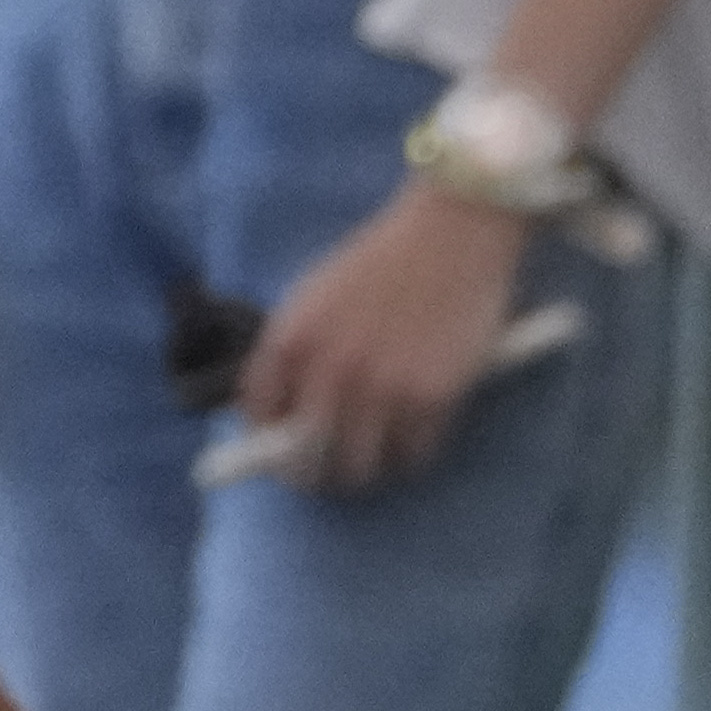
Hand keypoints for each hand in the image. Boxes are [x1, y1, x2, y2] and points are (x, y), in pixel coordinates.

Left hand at [230, 182, 530, 495]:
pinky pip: (412, 456)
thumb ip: (296, 352)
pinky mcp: (431, 398)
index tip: (281, 455)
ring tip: (373, 461)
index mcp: (290, 339)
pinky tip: (413, 438)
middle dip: (312, 475)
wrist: (451, 232)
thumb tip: (281, 415)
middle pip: (304, 458)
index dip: (267, 443)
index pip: (259, 414)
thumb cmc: (383, 263)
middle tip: (327, 477)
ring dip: (364, 471)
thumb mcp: (316, 298)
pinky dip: (411, 455)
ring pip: (359, 467)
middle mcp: (328, 369)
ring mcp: (380, 388)